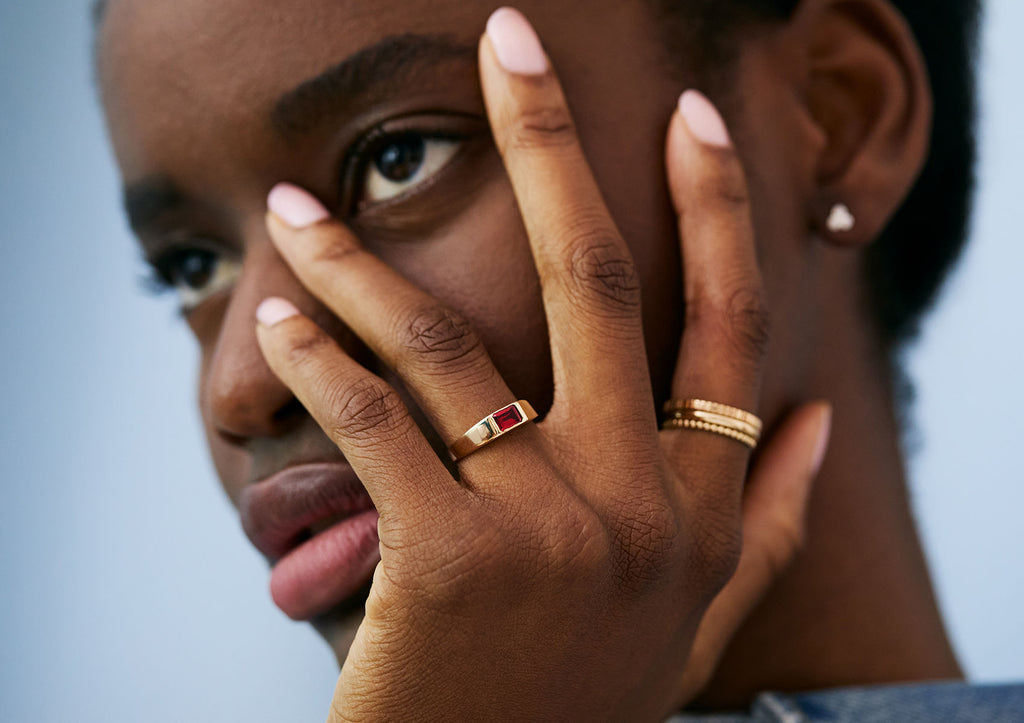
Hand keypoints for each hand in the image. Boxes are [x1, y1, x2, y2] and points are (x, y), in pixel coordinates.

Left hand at [254, 8, 830, 720]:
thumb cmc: (587, 696)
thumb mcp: (697, 618)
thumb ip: (764, 523)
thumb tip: (810, 423)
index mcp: (701, 507)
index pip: (727, 326)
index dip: (714, 209)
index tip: (686, 118)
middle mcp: (640, 503)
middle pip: (598, 280)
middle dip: (553, 140)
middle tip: (510, 40)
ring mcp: (549, 530)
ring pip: (448, 343)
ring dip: (360, 262)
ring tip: (299, 209)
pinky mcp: (451, 561)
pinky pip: (375, 423)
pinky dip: (320, 361)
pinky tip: (283, 322)